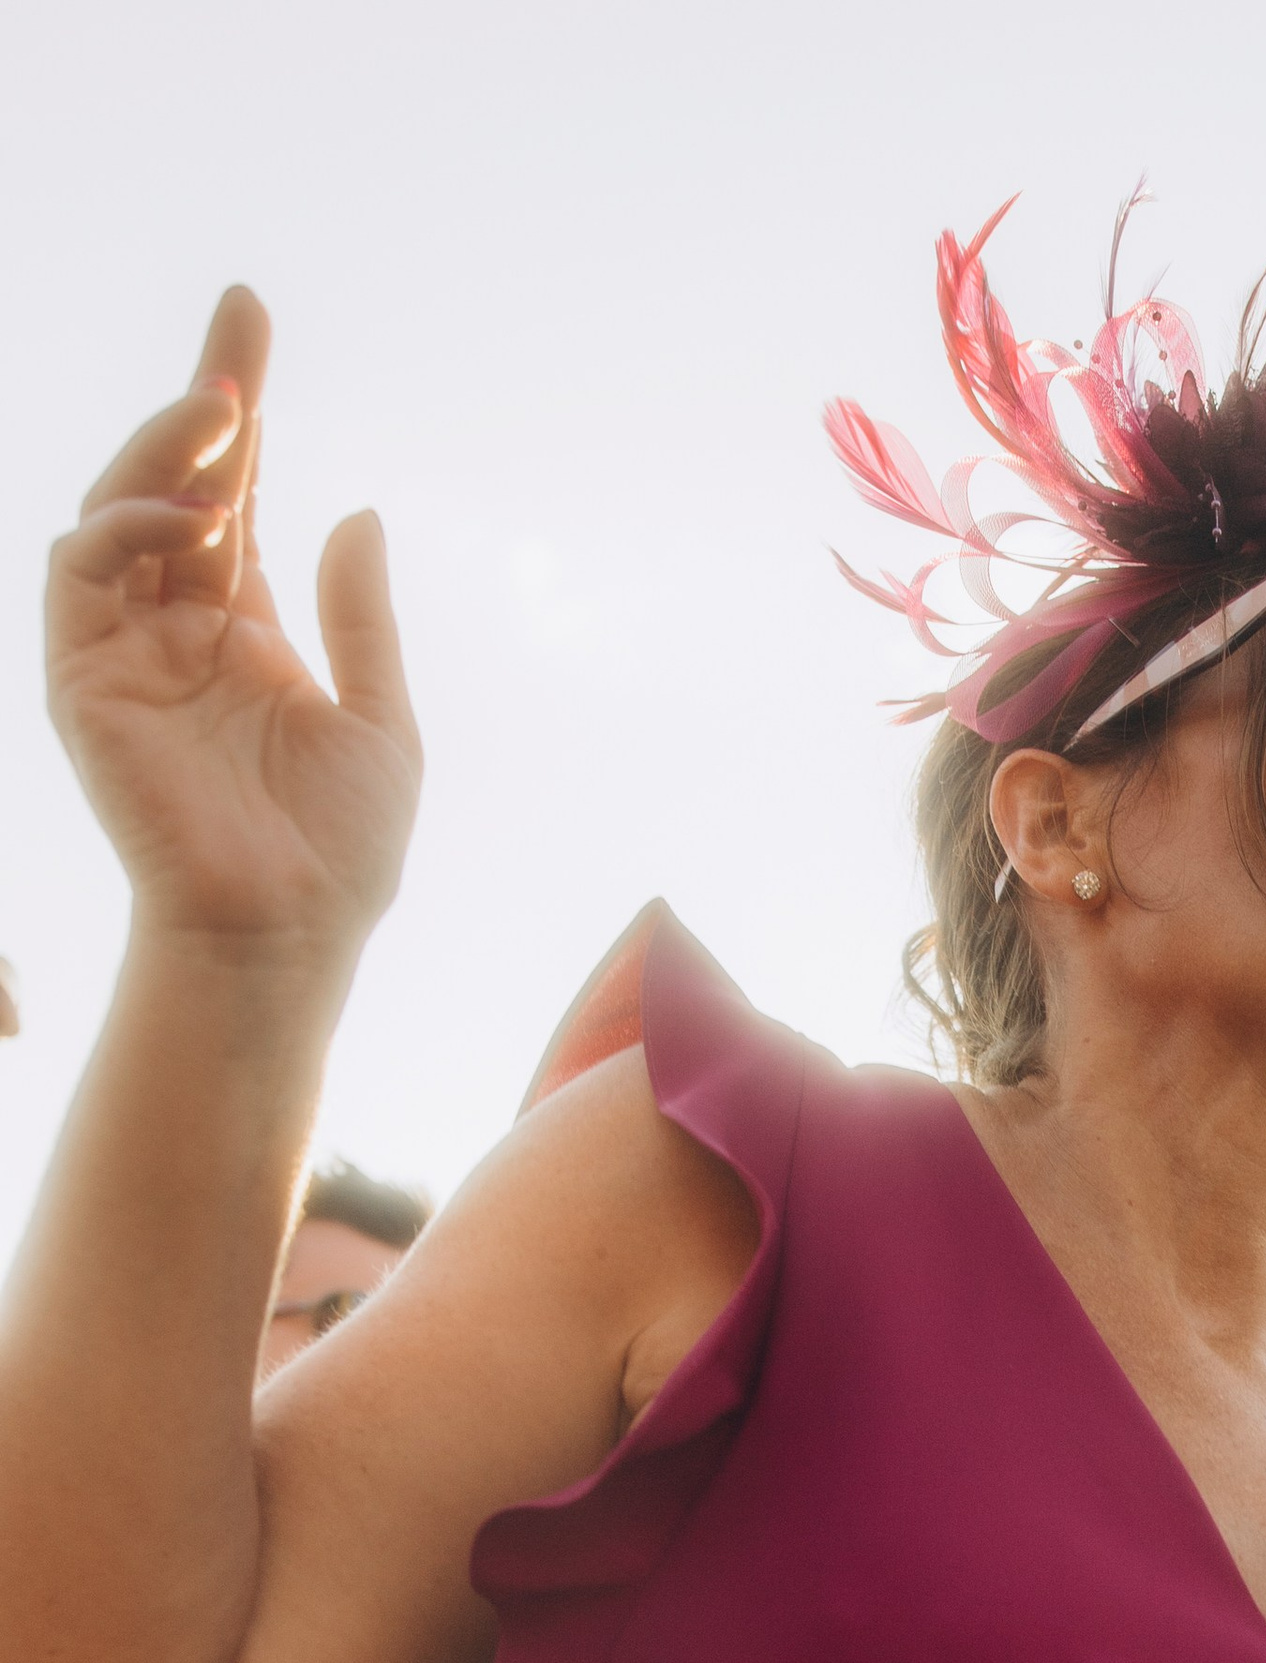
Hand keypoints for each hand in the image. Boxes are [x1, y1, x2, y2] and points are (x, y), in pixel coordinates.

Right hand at [47, 289, 420, 960]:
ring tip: (222, 419)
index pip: (234, 496)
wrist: (285, 935)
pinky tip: (184, 512)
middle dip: (200, 401)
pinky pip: (81, 571)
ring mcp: (126, 651)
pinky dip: (125, 524)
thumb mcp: (381, 721)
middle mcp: (178, 630)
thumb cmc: (339, 856)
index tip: (252, 321)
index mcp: (245, 633)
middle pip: (174, 483)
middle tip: (239, 345)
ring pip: (119, 510)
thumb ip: (360, 618)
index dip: (241, 410)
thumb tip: (355, 512)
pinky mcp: (85, 680)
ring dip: (164, 453)